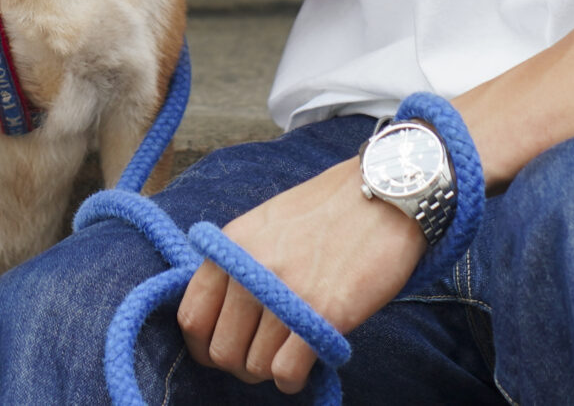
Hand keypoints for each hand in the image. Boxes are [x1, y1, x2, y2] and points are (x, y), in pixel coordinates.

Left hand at [176, 157, 422, 392]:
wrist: (383, 194)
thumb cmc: (327, 210)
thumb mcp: (264, 225)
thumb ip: (237, 265)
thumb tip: (224, 317)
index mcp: (229, 248)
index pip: (191, 318)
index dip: (205, 346)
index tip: (226, 349)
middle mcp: (248, 271)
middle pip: (221, 352)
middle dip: (241, 364)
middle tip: (266, 354)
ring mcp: (284, 293)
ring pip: (254, 367)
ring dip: (271, 371)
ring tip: (292, 353)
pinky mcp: (322, 314)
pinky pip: (286, 372)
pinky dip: (293, 380)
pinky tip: (306, 366)